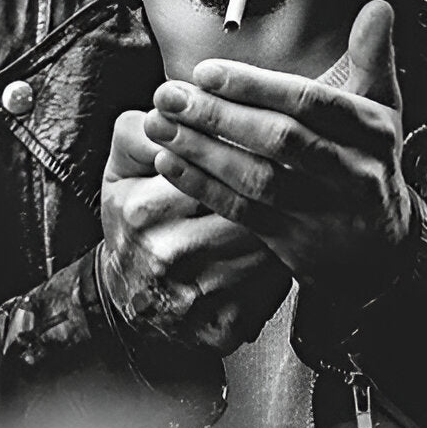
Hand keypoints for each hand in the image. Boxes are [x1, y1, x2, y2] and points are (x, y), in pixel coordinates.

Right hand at [99, 111, 290, 354]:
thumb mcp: (122, 167)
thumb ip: (142, 128)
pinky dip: (282, 268)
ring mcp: (198, 297)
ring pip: (267, 248)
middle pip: (248, 209)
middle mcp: (170, 255)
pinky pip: (271, 290)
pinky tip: (290, 248)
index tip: (273, 135)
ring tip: (304, 201)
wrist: (130, 297)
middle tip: (303, 167)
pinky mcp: (223, 327)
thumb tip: (172, 100)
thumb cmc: (134, 218)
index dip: (248, 149)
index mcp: (143, 208)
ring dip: (290, 225)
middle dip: (277, 187)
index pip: (214, 167)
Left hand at [142, 0, 414, 306]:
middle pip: (280, 141)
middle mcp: (351, 173)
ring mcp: (321, 212)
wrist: (380, 249)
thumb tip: (377, 7)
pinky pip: (242, 212)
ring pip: (256, 179)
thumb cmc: (370, 162)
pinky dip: (202, 186)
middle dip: (219, 116)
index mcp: (371, 132)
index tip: (207, 71)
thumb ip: (373, 57)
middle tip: (170, 95)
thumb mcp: (383, 110)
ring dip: (202, 150)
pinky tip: (170, 162)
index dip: (257, 86)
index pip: (311, 103)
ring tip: (160, 124)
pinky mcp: (292, 242)